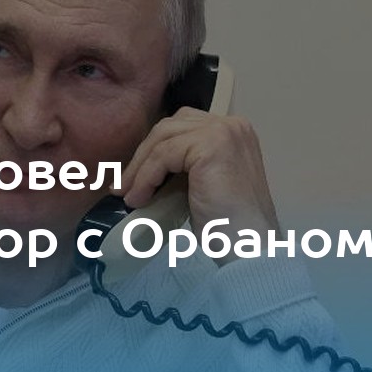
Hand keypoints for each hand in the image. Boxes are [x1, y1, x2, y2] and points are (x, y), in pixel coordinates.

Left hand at [113, 107, 279, 265]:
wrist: (248, 245)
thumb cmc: (227, 224)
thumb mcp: (201, 184)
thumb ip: (182, 167)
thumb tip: (142, 169)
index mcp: (232, 131)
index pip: (181, 126)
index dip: (152, 149)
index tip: (133, 176)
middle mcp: (232, 125)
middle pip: (169, 127)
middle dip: (142, 156)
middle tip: (123, 185)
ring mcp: (224, 132)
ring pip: (163, 140)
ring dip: (139, 168)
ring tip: (128, 195)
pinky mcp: (212, 146)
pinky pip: (164, 155)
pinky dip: (146, 177)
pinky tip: (139, 197)